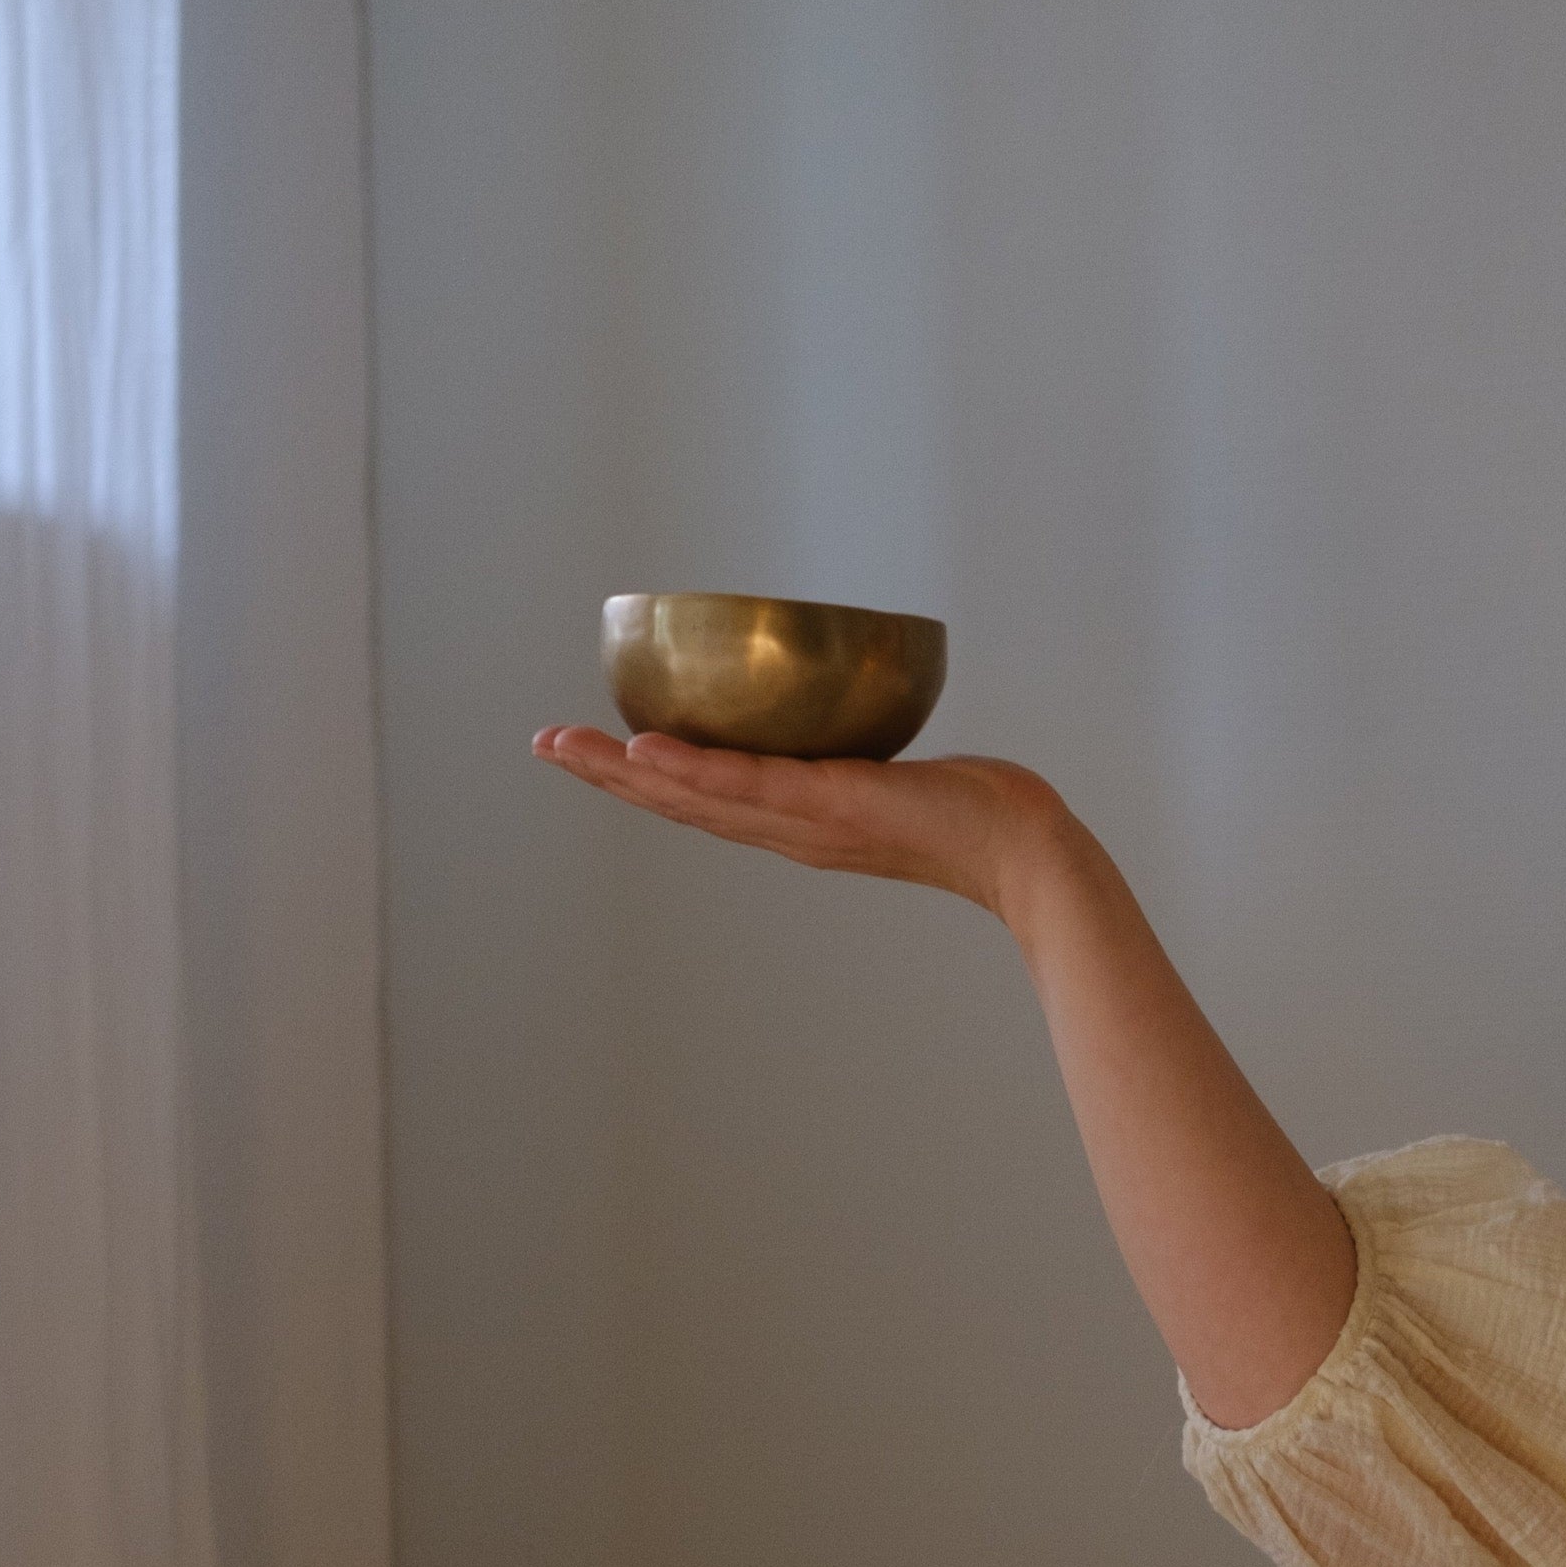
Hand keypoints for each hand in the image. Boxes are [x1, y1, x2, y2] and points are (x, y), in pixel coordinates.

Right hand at [528, 723, 1071, 919]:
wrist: (1023, 851)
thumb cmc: (973, 813)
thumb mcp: (895, 776)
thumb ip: (862, 754)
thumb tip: (847, 715)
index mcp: (793, 821)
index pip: (700, 798)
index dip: (638, 779)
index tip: (586, 752)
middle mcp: (788, 829)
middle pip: (678, 802)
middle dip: (605, 776)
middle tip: (542, 744)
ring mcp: (805, 821)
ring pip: (697, 796)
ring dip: (626, 774)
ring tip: (569, 748)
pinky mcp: (832, 806)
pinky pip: (750, 784)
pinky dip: (695, 771)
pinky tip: (646, 752)